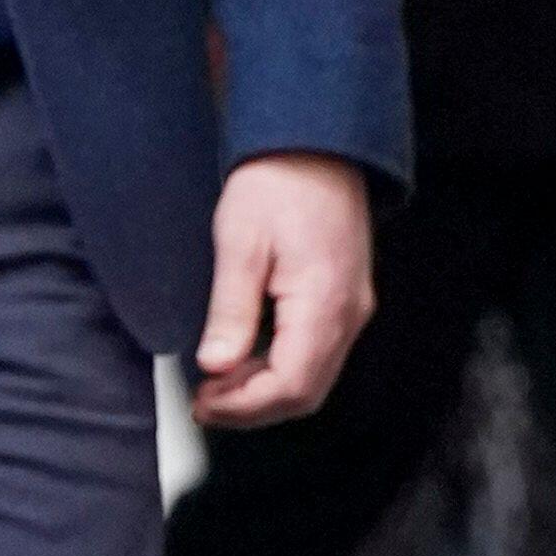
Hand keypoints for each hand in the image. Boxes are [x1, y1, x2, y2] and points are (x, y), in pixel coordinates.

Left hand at [191, 152, 374, 428]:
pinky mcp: (344, 302)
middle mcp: (349, 313)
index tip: (203, 404)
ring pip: (313, 378)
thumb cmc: (278, 184)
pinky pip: (316, 355)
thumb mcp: (239, 244)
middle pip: (306, 392)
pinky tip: (244, 363)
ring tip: (216, 387)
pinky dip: (279, 370)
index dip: (244, 406)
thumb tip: (216, 366)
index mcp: (324, 301)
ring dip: (265, 392)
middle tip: (204, 404)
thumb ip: (231, 310)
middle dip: (253, 408)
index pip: (291, 384)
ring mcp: (351, 309)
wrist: (315, 147)